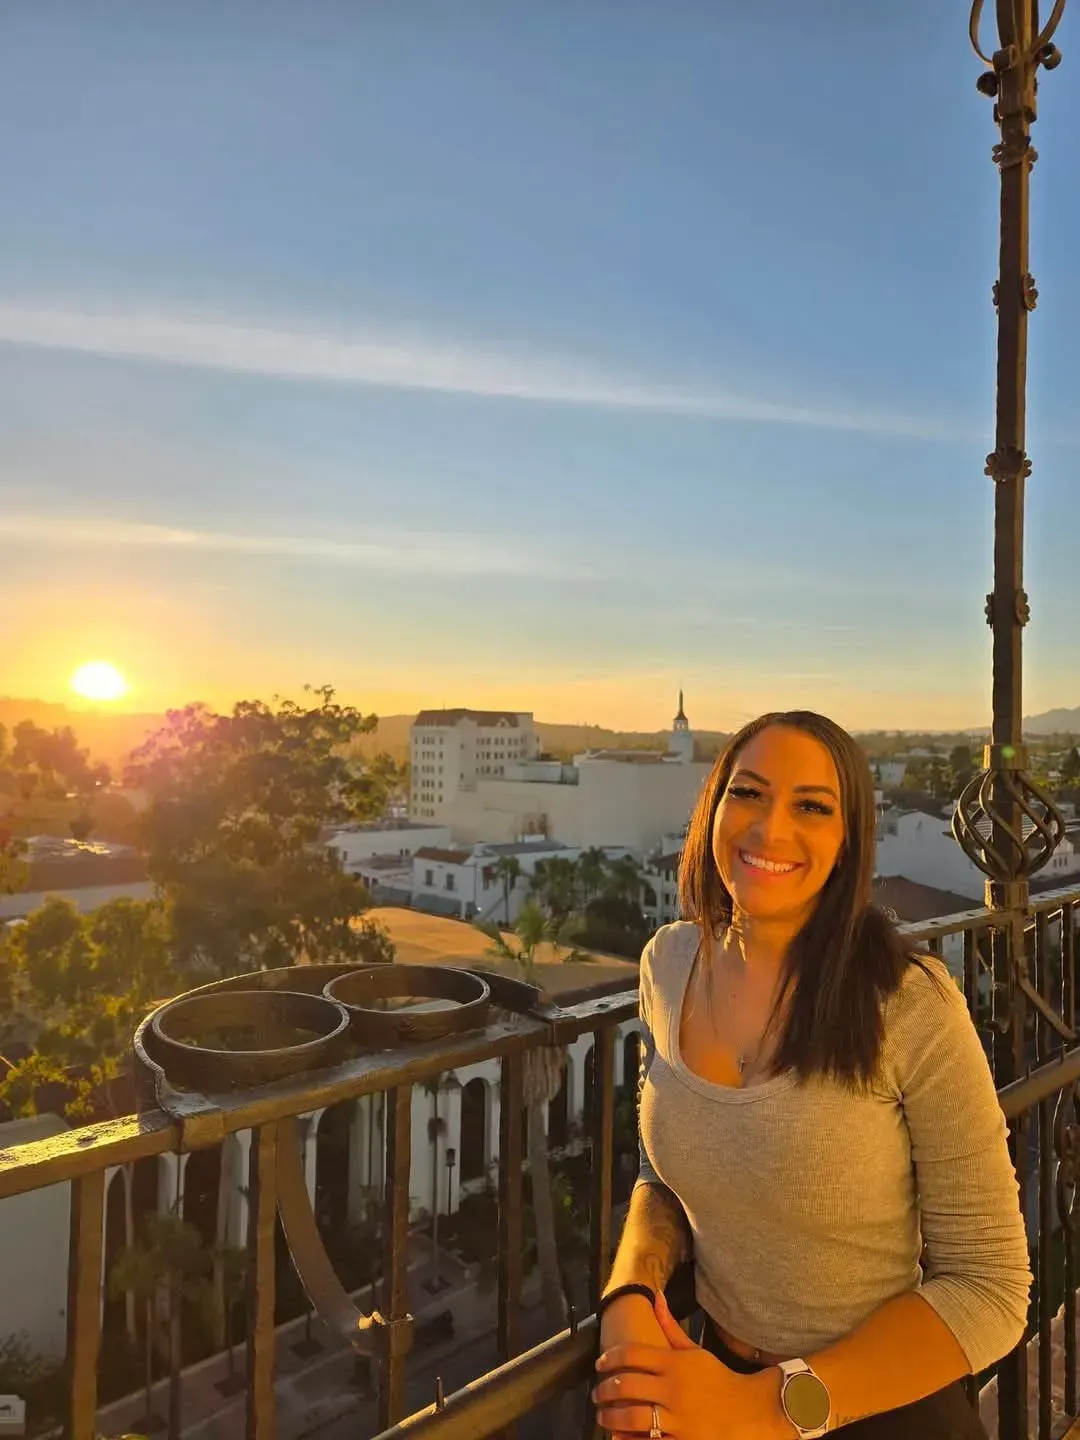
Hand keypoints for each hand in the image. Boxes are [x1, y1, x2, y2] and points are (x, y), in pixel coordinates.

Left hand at [592, 1291, 787, 1439]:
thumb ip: (670, 1326)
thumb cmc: (718, 1379)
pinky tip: (619, 1437)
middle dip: (604, 1390)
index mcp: (674, 1364)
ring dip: (611, 1417)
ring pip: (632, 1417)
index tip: (600, 1364)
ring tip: (603, 1416)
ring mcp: (677, 1418)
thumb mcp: (694, 1351)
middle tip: (597, 1393)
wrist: (748, 1411)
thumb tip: (655, 1295)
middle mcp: (673, 1389)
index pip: (632, 1354)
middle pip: (627, 1385)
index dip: (610, 1358)